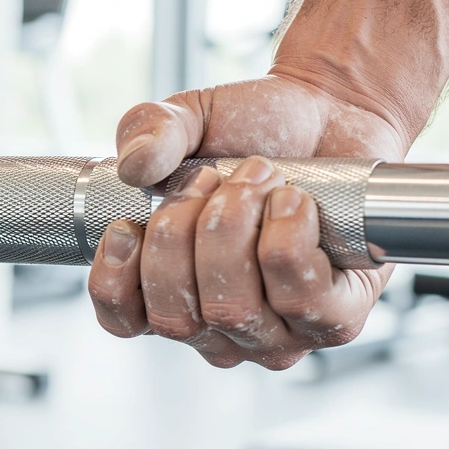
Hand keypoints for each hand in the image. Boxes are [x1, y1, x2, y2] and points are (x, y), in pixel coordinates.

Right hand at [88, 69, 409, 368]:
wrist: (330, 114)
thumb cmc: (254, 132)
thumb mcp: (187, 119)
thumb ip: (148, 131)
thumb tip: (135, 167)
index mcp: (170, 291)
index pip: (124, 323)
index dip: (115, 284)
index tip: (126, 226)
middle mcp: (219, 326)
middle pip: (175, 318)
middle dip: (181, 234)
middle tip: (211, 178)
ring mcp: (276, 335)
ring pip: (233, 308)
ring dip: (236, 227)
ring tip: (257, 178)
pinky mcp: (334, 320)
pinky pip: (299, 297)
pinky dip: (289, 236)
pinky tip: (294, 201)